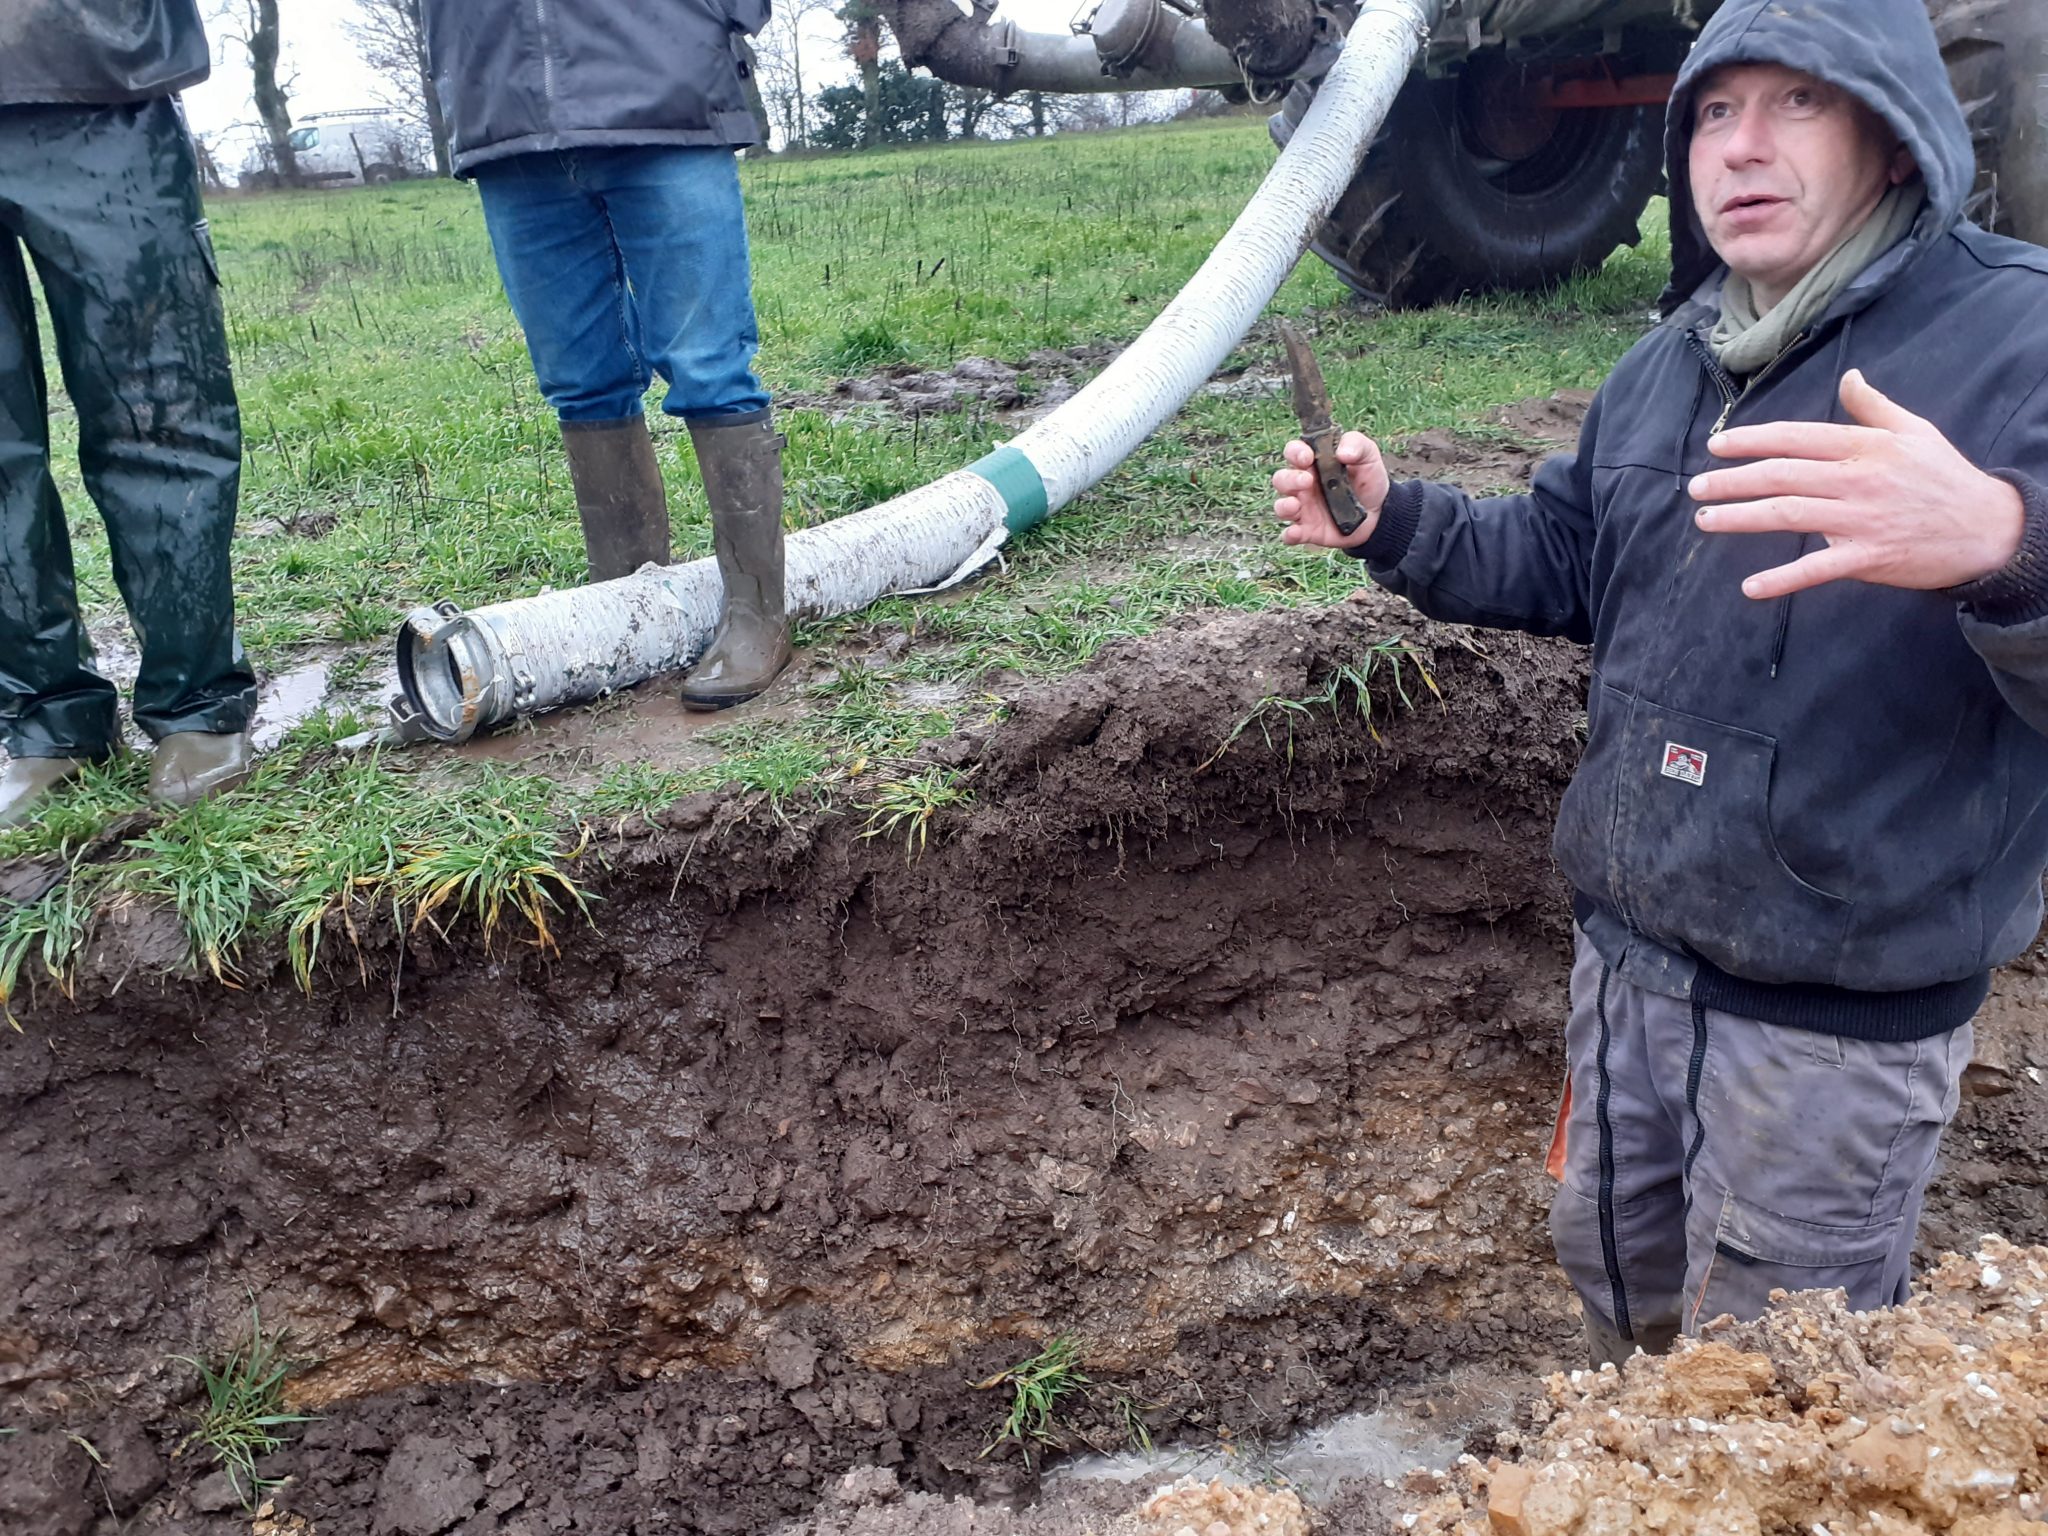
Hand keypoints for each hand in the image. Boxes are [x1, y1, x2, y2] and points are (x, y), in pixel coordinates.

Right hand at [1271, 432, 1389, 549]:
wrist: (1380, 513)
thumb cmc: (1368, 480)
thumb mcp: (1368, 456)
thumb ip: (1356, 444)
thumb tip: (1342, 452)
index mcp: (1313, 463)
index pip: (1293, 452)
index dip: (1295, 452)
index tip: (1307, 456)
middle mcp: (1303, 485)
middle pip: (1281, 479)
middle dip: (1289, 479)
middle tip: (1307, 481)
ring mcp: (1304, 508)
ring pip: (1281, 506)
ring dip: (1284, 505)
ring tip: (1296, 505)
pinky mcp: (1308, 530)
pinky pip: (1290, 534)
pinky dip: (1289, 534)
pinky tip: (1295, 532)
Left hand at [1688, 369, 2025, 599]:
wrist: (1987, 528)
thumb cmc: (1944, 477)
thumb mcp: (1915, 431)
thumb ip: (1874, 407)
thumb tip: (1850, 377)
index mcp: (1865, 447)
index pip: (1796, 438)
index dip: (1753, 441)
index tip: (1717, 447)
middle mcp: (1857, 479)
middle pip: (1782, 476)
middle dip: (1732, 481)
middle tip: (1696, 488)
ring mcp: (1861, 520)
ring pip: (1789, 515)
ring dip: (1741, 518)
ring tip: (1706, 521)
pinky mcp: (1868, 558)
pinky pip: (1817, 569)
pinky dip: (1782, 579)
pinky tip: (1750, 587)